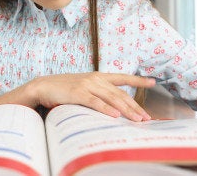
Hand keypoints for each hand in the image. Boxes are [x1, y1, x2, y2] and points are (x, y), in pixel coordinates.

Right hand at [29, 72, 155, 121]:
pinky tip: (115, 115)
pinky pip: (95, 102)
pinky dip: (106, 109)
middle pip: (121, 94)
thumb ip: (99, 92)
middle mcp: (96, 79)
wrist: (44, 86)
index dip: (138, 80)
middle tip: (146, 118)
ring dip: (126, 110)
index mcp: (98, 76)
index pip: (123, 78)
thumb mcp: (84, 87)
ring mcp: (87, 85)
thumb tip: (114, 105)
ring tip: (137, 120)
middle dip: (135, 106)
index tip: (153, 82)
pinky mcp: (78, 93)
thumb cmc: (64, 89)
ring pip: (112, 98)